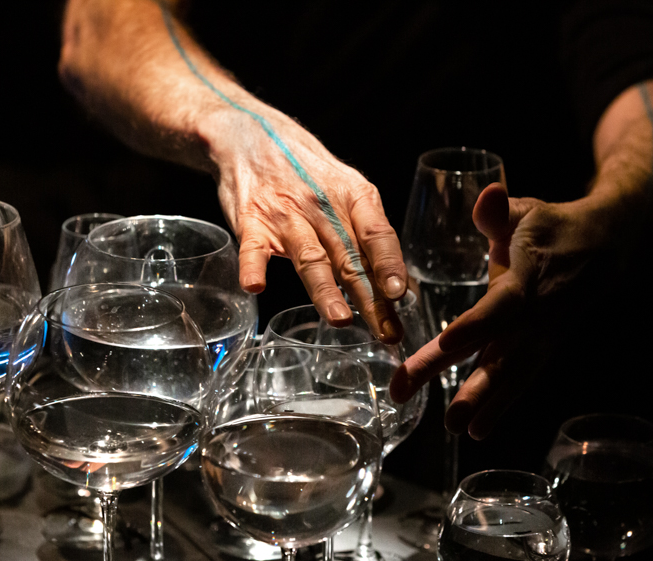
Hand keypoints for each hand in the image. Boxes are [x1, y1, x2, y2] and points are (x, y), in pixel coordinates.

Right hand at [210, 105, 406, 342]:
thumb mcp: (346, 191)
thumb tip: (397, 287)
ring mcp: (286, 214)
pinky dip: (252, 266)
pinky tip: (256, 285)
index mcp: (354, 196)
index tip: (400, 294)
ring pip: (310, 257)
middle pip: (350, 258)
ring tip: (340, 319)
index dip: (390, 264)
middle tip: (387, 333)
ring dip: (325, 290)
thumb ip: (367, 234)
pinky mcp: (251, 222)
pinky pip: (252, 247)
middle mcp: (323, 205)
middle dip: (370, 299)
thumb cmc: (308, 172)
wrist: (252, 135)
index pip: (378, 233)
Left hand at [390, 183, 607, 438]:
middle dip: (467, 384)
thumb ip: (498, 211)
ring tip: (456, 430)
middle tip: (437, 410)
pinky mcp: (543, 350)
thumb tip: (487, 194)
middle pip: (499, 354)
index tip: (445, 345)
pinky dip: (500, 406)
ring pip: (512, 376)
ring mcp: (543, 338)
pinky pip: (520, 381)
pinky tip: (476, 430)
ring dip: (485, 404)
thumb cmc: (552, 227)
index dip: (475, 326)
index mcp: (528, 280)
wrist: (605, 248)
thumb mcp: (526, 211)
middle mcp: (537, 317)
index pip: (500, 307)